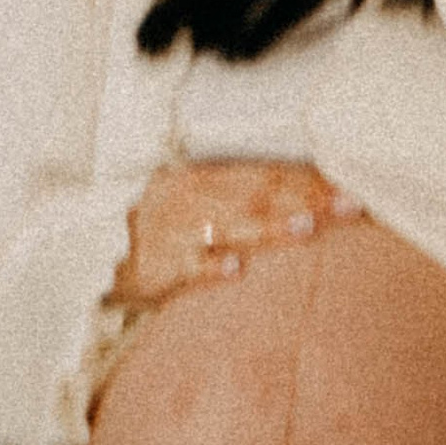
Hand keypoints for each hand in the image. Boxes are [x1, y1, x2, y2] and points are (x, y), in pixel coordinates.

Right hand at [111, 160, 355, 309]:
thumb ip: (243, 198)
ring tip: (306, 227)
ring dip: (270, 227)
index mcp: (206, 178)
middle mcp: (195, 198)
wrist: (95, 252)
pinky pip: (188, 267)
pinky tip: (234, 270)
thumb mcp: (195, 201)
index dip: (309, 180)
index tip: (350, 188)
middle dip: (308, 199)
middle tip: (350, 205)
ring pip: (231, 226)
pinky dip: (211, 268)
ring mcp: (178, 231)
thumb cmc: (160, 228)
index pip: (267, 175)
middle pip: (259, 196)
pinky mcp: (160, 265)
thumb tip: (305, 203)